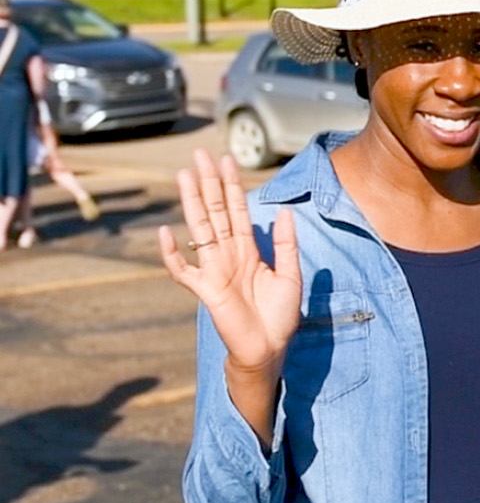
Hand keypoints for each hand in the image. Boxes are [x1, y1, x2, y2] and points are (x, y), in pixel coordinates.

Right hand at [158, 150, 301, 435]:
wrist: (270, 348)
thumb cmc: (280, 315)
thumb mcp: (291, 275)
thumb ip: (285, 244)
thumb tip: (283, 212)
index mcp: (248, 250)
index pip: (237, 210)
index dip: (232, 186)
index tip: (227, 160)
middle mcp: (228, 255)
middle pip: (215, 212)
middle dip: (208, 183)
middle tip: (200, 155)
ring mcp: (214, 271)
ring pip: (200, 230)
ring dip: (192, 203)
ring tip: (184, 177)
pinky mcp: (206, 291)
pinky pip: (184, 271)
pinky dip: (172, 254)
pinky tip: (166, 234)